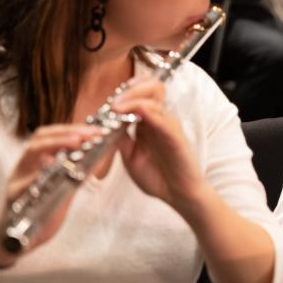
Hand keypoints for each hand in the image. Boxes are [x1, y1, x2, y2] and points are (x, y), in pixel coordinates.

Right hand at [0, 122, 103, 256]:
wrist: (15, 240)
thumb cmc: (40, 211)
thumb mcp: (62, 189)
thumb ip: (76, 173)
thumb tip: (99, 157)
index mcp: (35, 162)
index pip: (49, 136)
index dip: (70, 129)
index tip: (94, 130)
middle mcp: (24, 167)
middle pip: (39, 139)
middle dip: (65, 133)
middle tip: (87, 134)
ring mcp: (17, 181)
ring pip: (30, 154)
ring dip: (54, 144)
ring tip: (76, 142)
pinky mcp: (14, 198)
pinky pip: (25, 183)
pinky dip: (40, 173)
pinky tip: (53, 167)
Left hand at [111, 77, 208, 211]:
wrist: (178, 195)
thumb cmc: (157, 177)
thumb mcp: (130, 156)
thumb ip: (121, 139)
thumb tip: (104, 125)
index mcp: (149, 122)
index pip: (140, 94)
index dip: (125, 92)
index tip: (108, 101)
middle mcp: (160, 119)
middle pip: (151, 87)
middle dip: (130, 88)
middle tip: (113, 101)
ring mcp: (168, 125)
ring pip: (154, 96)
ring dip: (133, 97)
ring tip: (115, 107)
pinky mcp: (175, 136)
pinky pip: (161, 117)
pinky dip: (145, 111)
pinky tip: (130, 114)